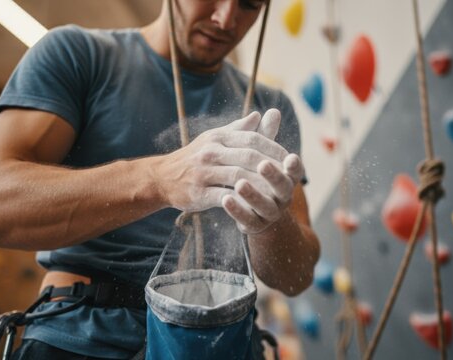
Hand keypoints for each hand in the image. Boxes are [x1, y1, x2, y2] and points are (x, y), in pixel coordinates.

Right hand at [159, 111, 288, 212]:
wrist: (161, 178)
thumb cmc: (194, 158)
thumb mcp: (214, 139)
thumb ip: (239, 129)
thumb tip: (260, 115)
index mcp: (218, 137)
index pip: (252, 139)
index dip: (274, 148)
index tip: (290, 159)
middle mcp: (211, 152)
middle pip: (248, 157)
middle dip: (271, 167)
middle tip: (290, 177)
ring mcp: (203, 172)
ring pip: (238, 177)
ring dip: (261, 186)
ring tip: (279, 194)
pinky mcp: (198, 193)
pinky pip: (224, 197)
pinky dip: (241, 201)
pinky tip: (257, 207)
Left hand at [222, 109, 305, 233]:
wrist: (252, 209)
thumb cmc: (257, 175)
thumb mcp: (259, 155)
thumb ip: (265, 136)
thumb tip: (273, 112)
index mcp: (287, 178)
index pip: (295, 171)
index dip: (294, 165)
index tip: (291, 158)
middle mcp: (283, 197)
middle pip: (283, 187)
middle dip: (273, 176)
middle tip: (262, 165)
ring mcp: (270, 212)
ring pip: (265, 205)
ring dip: (253, 193)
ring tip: (239, 183)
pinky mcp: (254, 224)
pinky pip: (247, 219)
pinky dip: (236, 210)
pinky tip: (224, 199)